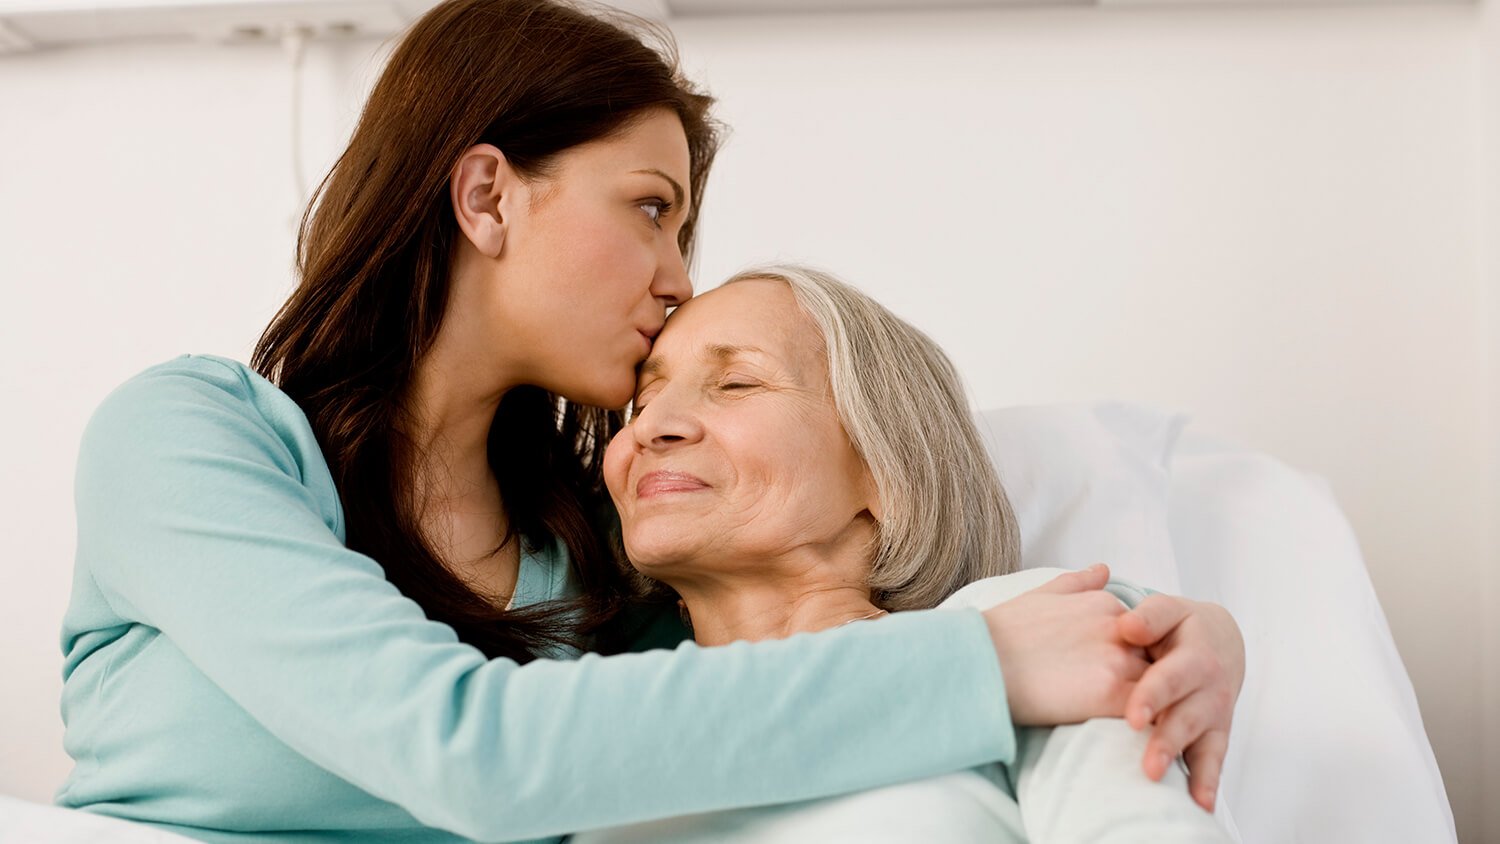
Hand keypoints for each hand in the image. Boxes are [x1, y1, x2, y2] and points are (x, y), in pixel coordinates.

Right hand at [981, 564, 1150, 726]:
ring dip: (1154, 704)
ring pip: (1159, 686)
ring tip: (1144, 724)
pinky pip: (1148, 712)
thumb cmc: (1000, 633)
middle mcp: (1118, 625)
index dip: (1136, 657)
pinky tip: (1137, 736)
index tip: (1120, 675)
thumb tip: (1104, 569)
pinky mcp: (1110, 693)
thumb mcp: (1040, 595)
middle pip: (1158, 658)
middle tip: (1142, 703)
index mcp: (1104, 603)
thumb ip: (1078, 583)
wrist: (976, 664)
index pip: (1146, 633)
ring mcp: (1116, 658)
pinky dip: (1148, 724)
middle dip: (1152, 679)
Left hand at [1117, 594, 1244, 812]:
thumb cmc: (1182, 626)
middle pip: (1187, 717)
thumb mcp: (1169, 610)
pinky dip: (1207, 782)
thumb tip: (1127, 627)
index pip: (1171, 678)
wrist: (1222, 641)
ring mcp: (1215, 714)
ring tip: (1161, 782)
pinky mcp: (1216, 734)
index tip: (1133, 716)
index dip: (1153, 696)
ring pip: (1202, 743)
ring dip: (1185, 766)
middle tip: (1148, 765)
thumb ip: (1150, 617)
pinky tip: (1199, 805)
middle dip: (1167, 742)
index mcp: (1196, 655)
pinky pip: (1213, 759)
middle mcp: (1210, 688)